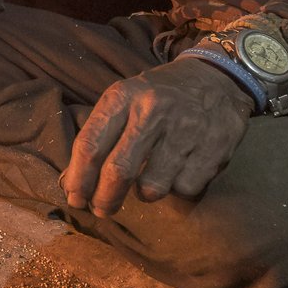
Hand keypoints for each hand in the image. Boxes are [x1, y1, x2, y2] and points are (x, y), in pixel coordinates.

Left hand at [62, 58, 252, 216]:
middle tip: (102, 210)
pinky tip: (180, 170)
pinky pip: (184, 190)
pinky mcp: (214, 147)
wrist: (217, 77)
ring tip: (148, 182)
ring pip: (152, 188)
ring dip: (144, 195)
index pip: (89, 145)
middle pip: (118, 171)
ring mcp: (185, 129)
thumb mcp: (125, 100)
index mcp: (123, 96)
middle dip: (104, 199)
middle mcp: (153, 110)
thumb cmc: (159, 96)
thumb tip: (71, 184)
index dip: (78, 180)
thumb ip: (98, 137)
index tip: (75, 199)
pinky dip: (177, 189)